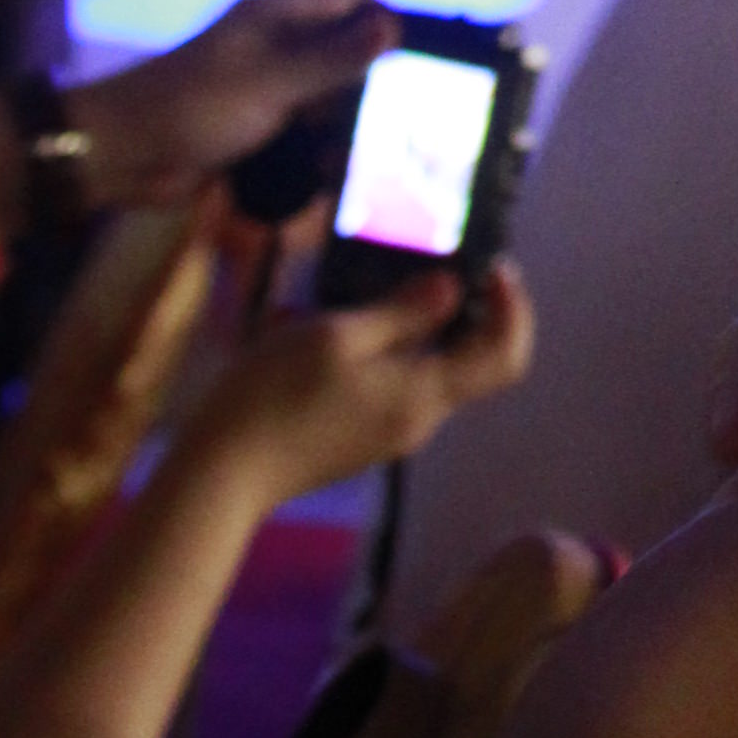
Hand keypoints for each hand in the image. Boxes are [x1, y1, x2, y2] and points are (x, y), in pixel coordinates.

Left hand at [72, 0, 393, 207]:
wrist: (128, 153)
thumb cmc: (199, 105)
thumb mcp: (275, 80)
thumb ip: (335, 57)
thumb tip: (393, 29)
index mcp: (278, 14)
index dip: (385, 20)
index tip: (417, 60)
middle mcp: (277, 44)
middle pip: (345, 50)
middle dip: (372, 80)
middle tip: (409, 115)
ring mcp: (267, 87)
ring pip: (329, 97)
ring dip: (348, 123)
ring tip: (379, 153)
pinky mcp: (257, 127)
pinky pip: (304, 133)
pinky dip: (321, 150)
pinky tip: (338, 173)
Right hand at [192, 262, 533, 504]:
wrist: (223, 472)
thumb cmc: (275, 397)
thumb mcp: (338, 337)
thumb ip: (401, 314)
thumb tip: (453, 290)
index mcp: (424, 396)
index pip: (504, 356)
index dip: (514, 308)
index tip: (493, 267)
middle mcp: (418, 421)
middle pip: (474, 364)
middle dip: (472, 311)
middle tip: (444, 265)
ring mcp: (389, 434)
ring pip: (431, 373)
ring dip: (425, 328)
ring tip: (387, 285)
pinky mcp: (360, 437)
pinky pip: (397, 386)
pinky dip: (393, 350)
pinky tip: (351, 323)